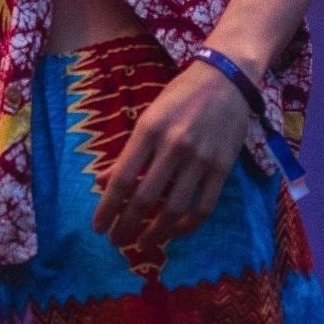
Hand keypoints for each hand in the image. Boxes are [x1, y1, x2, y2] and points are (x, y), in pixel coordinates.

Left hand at [92, 60, 249, 250]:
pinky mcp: (222, 169)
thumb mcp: (148, 116)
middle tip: (116, 241)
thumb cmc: (180, 95)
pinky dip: (186, 227)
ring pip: (174, 210)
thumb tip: (102, 182)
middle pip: (145, 199)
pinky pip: (203, 208)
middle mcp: (174, 145)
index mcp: (149, 128)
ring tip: (143, 244)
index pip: (123, 177)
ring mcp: (200, 159)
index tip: (98, 226)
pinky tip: (174, 233)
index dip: (108, 207)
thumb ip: (128, 151)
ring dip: (155, 234)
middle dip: (127, 226)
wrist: (226, 79)